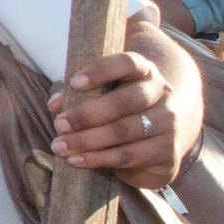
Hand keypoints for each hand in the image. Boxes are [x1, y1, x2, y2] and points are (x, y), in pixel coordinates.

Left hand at [48, 50, 195, 188]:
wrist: (157, 139)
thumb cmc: (117, 108)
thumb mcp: (99, 93)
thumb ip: (74, 93)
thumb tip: (54, 104)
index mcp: (144, 71)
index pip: (126, 63)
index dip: (100, 71)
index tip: (74, 83)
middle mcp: (162, 94)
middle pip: (125, 101)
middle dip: (87, 114)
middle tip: (59, 124)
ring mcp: (169, 124)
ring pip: (124, 131)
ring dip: (87, 140)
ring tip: (61, 146)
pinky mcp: (169, 152)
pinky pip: (128, 155)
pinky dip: (98, 159)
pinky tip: (76, 160)